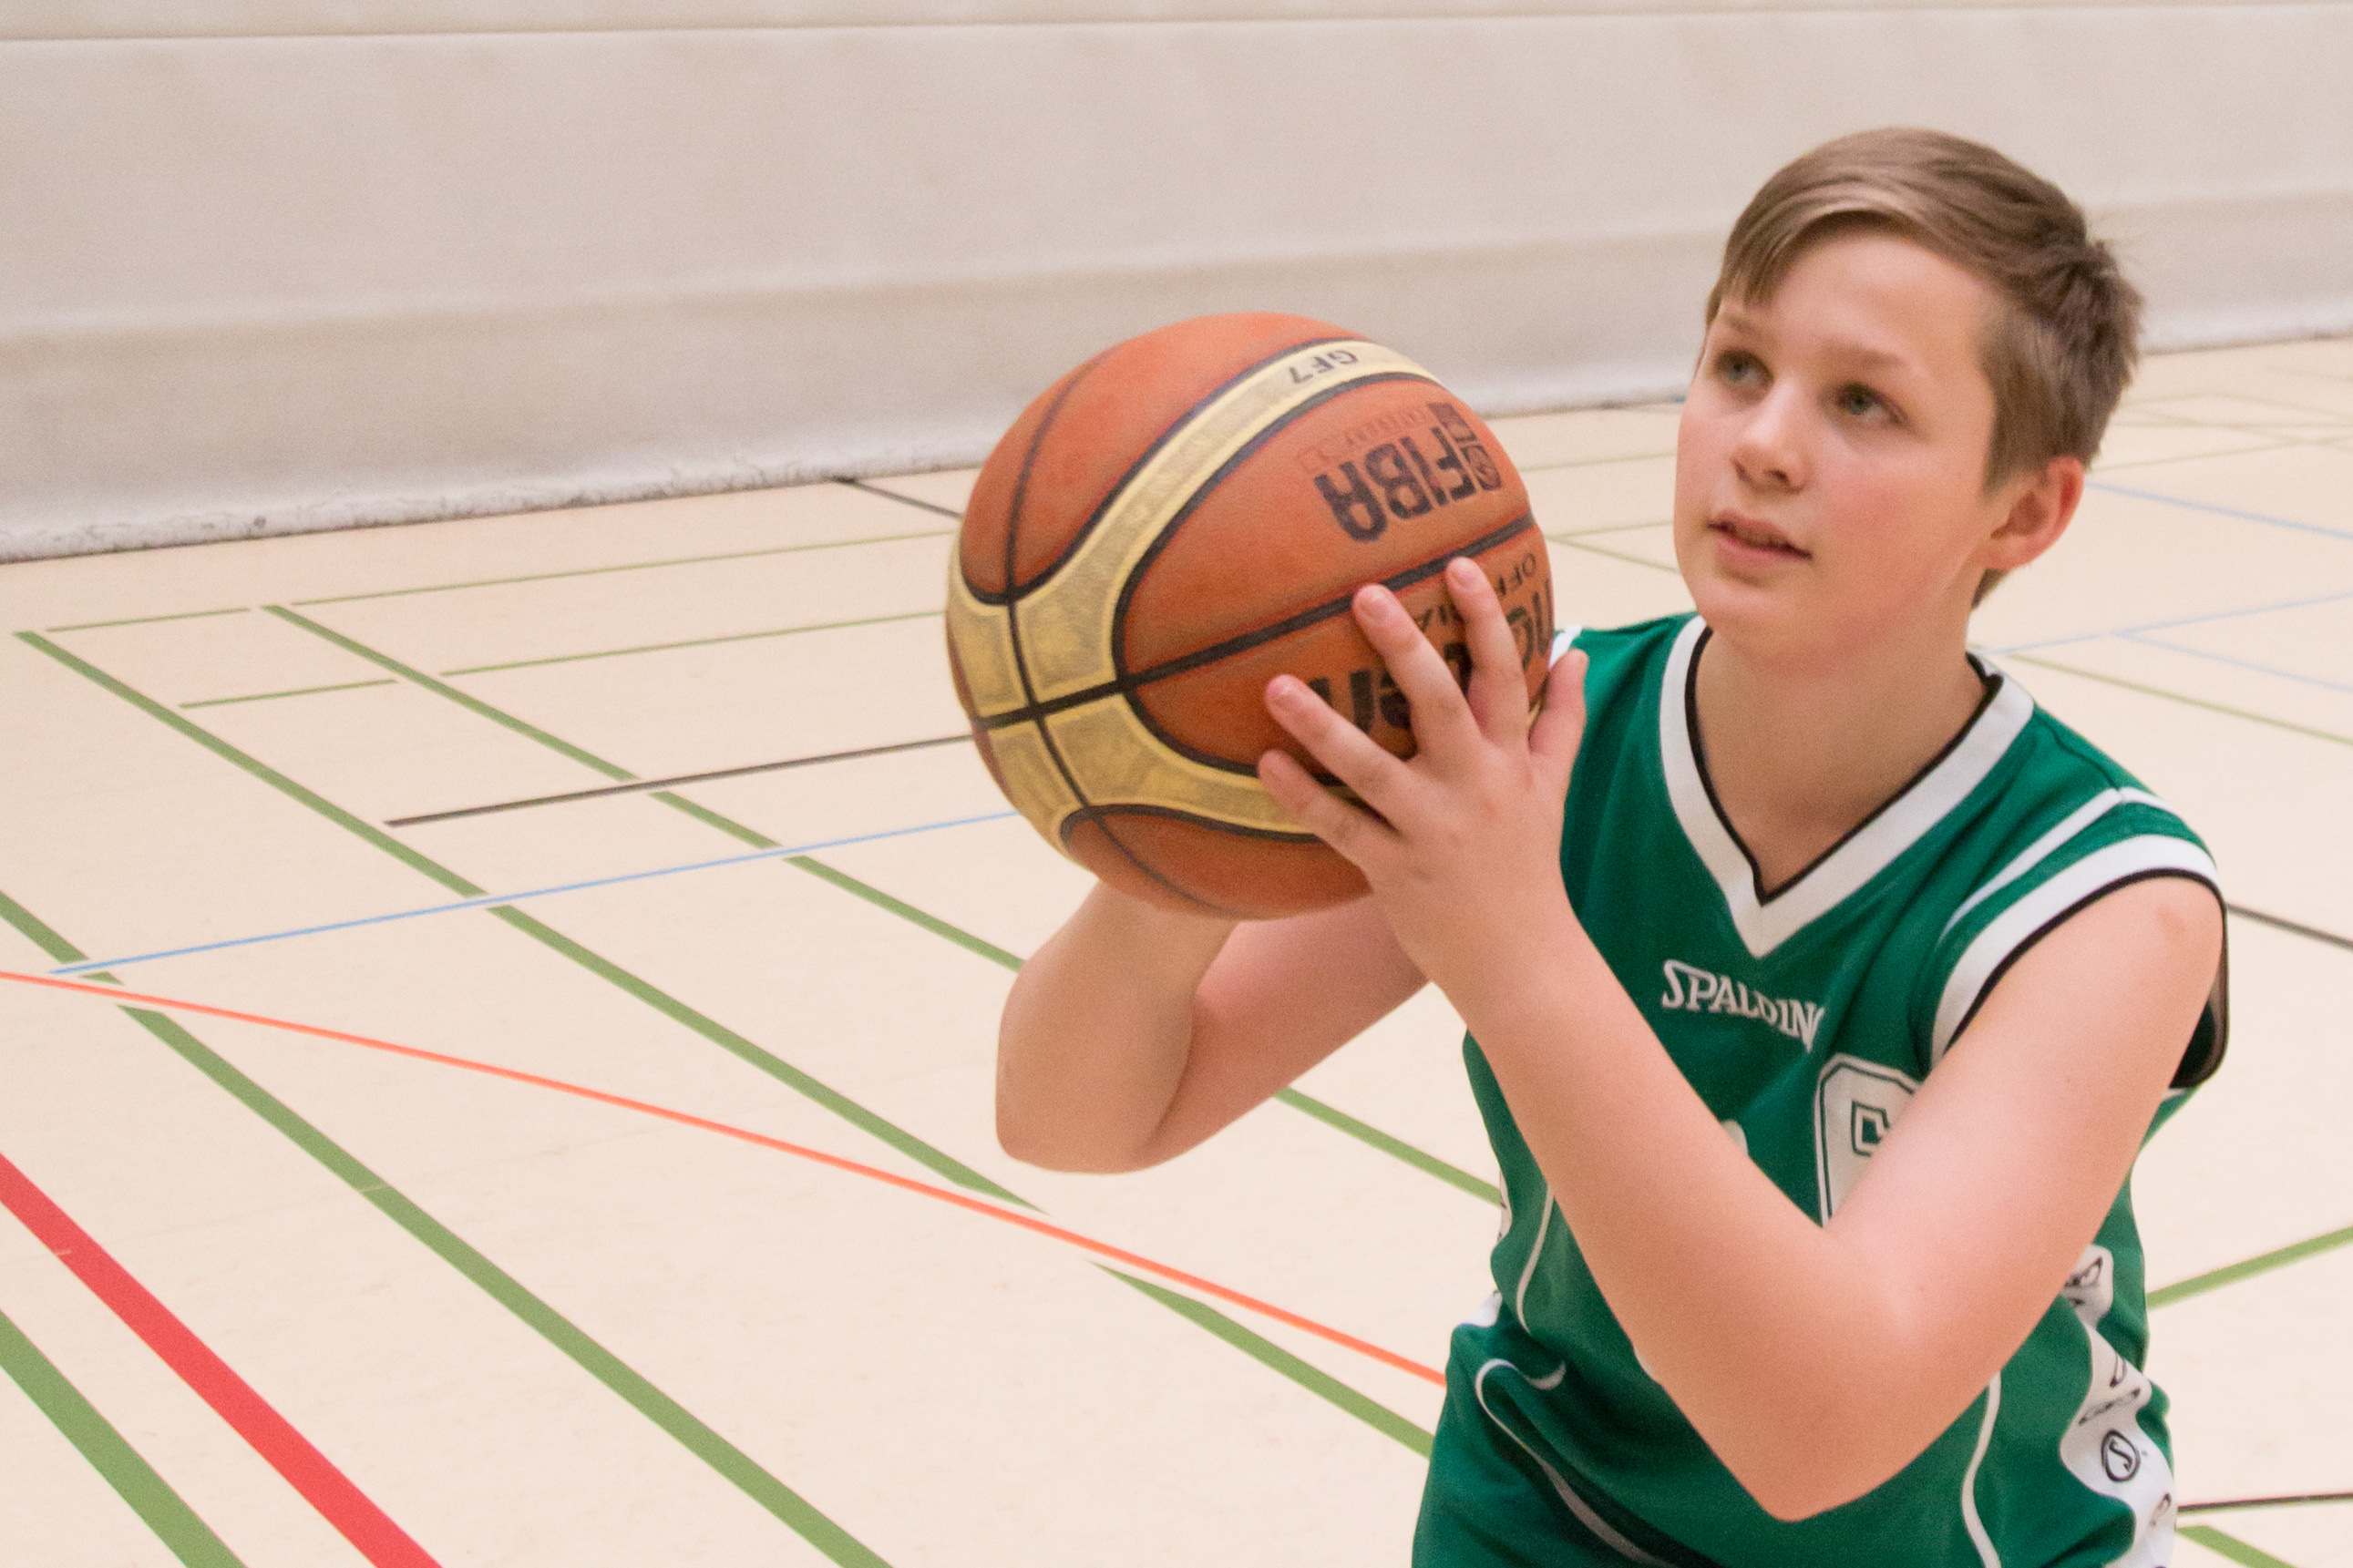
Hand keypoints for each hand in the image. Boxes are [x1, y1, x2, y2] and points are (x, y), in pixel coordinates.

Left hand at [1256, 556, 1587, 1011]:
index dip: (1485, 618)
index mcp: (1511, 760)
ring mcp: (1432, 830)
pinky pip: (1341, 828)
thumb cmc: (1529, 865)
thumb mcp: (1554, 787)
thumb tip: (1577, 650)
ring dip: (1323, 725)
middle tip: (1362, 593)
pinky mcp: (1395, 871)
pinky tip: (1265, 764)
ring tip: (1275, 684)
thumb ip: (1562, 717)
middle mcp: (1475, 787)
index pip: (1505, 675)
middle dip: (1404, 647)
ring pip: (1373, 768)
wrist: (1524, 961)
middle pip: (1439, 704)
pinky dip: (1303, 798)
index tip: (1457, 564)